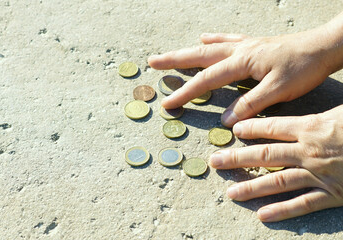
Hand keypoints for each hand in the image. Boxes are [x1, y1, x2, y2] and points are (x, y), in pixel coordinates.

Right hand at [148, 28, 335, 126]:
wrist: (323, 47)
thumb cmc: (303, 68)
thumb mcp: (278, 90)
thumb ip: (250, 104)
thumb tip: (226, 120)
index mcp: (242, 62)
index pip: (206, 80)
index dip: (185, 93)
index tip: (168, 103)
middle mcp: (238, 51)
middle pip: (199, 56)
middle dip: (174, 61)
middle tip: (153, 63)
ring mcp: (245, 45)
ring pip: (209, 48)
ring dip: (187, 51)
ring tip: (170, 54)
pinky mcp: (253, 44)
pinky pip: (227, 40)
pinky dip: (213, 39)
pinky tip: (205, 37)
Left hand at [209, 105, 342, 221]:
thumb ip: (322, 113)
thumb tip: (305, 109)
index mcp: (312, 128)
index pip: (272, 128)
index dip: (251, 128)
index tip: (233, 130)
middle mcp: (309, 152)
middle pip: (265, 156)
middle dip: (237, 158)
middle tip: (215, 162)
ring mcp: (320, 175)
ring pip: (278, 182)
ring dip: (252, 188)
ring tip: (230, 193)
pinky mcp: (333, 195)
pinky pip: (303, 204)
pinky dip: (283, 211)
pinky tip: (263, 215)